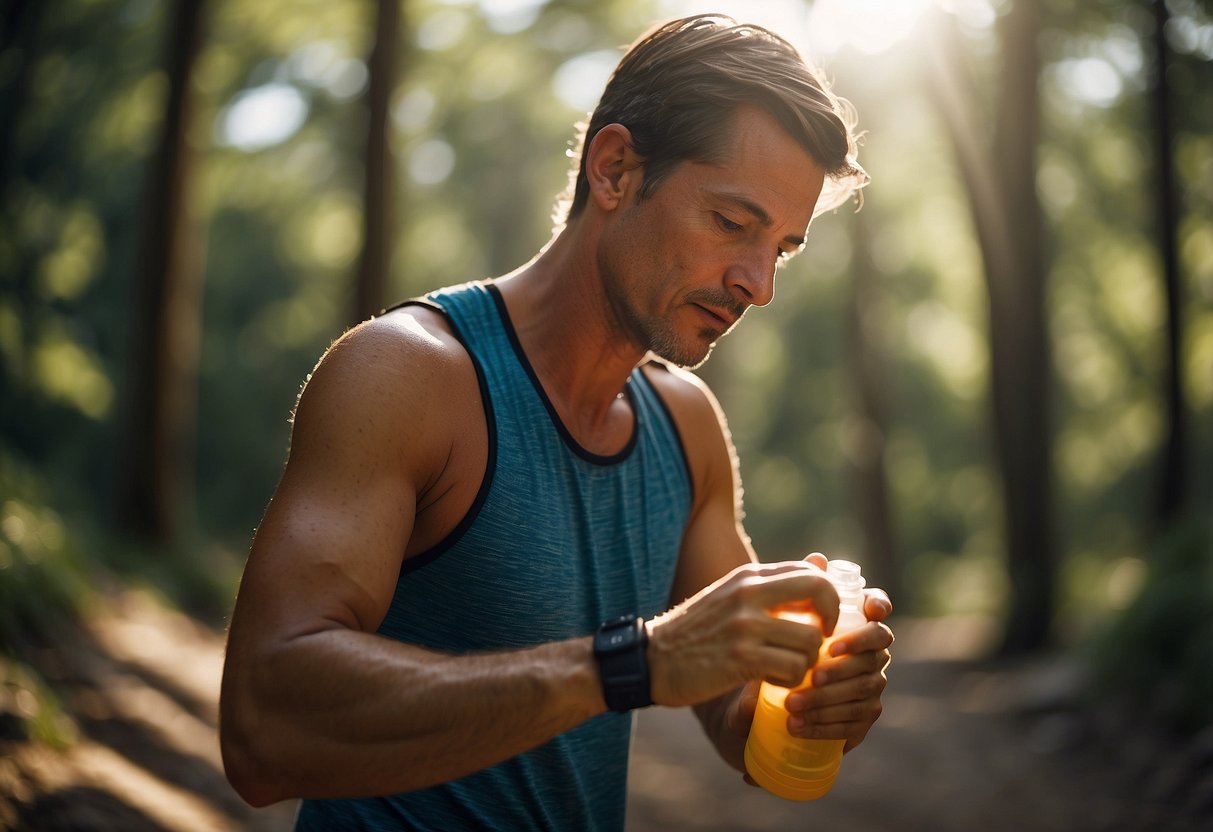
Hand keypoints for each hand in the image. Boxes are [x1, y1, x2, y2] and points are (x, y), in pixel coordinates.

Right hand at [646, 561, 839, 707]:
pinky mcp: (740, 658)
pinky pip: (793, 668)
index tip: (821, 619)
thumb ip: (770, 584)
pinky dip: (791, 680)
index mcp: (748, 575)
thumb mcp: (730, 596)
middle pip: (820, 590)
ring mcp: (744, 625)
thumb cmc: (697, 632)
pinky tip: (773, 681)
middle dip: (831, 619)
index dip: (828, 596)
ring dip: (808, 661)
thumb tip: (819, 562)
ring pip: (810, 639)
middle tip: (819, 640)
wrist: (652, 659)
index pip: (810, 570)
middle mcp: (748, 592)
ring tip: (788, 668)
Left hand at [783, 559, 892, 752]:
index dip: (879, 607)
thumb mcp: (776, 622)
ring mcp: (870, 687)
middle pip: (873, 656)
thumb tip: (817, 557)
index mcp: (854, 623)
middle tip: (811, 674)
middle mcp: (870, 653)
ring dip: (828, 699)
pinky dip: (824, 726)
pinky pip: (853, 724)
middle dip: (843, 665)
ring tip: (791, 705)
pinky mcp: (860, 719)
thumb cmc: (772, 649)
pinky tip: (797, 727)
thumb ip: (799, 591)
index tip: (867, 612)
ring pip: (862, 691)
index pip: (878, 608)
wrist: (753, 698)